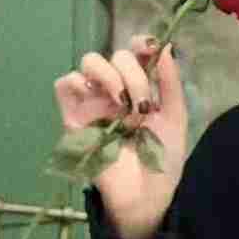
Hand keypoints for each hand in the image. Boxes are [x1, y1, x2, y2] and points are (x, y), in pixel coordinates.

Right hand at [53, 35, 186, 238]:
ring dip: (108, 75)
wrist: (144, 195)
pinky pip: (64, 85)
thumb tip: (166, 45)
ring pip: (88, 63)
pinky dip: (76, 82)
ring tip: (121, 102)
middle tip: (141, 105)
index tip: (147, 49)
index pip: (135, 52)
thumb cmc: (162, 160)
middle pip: (114, 56)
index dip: (140, 44)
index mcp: (141, 88)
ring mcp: (94, 103)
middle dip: (132, 74)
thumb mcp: (175, 117)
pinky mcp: (74, 118)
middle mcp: (116, 91)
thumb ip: (170, 82)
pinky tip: (98, 100)